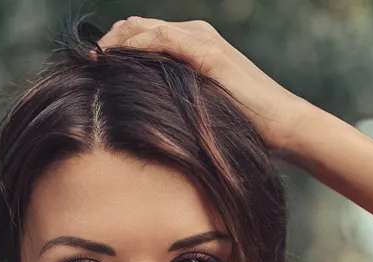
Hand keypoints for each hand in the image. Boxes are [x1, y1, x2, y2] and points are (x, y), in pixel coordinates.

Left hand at [97, 17, 309, 153]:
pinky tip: (119, 56)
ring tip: (96, 57)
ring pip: (149, 28)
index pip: (146, 33)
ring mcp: (204, 42)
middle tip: (89, 59)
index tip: (92, 63)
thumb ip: (176, 99)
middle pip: (141, 25)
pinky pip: (164, 40)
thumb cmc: (246, 125)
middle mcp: (198, 36)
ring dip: (118, 40)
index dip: (117, 44)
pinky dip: (138, 45)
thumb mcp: (201, 108)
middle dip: (112, 39)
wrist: (283, 126)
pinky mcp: (210, 54)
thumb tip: (142, 115)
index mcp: (194, 45)